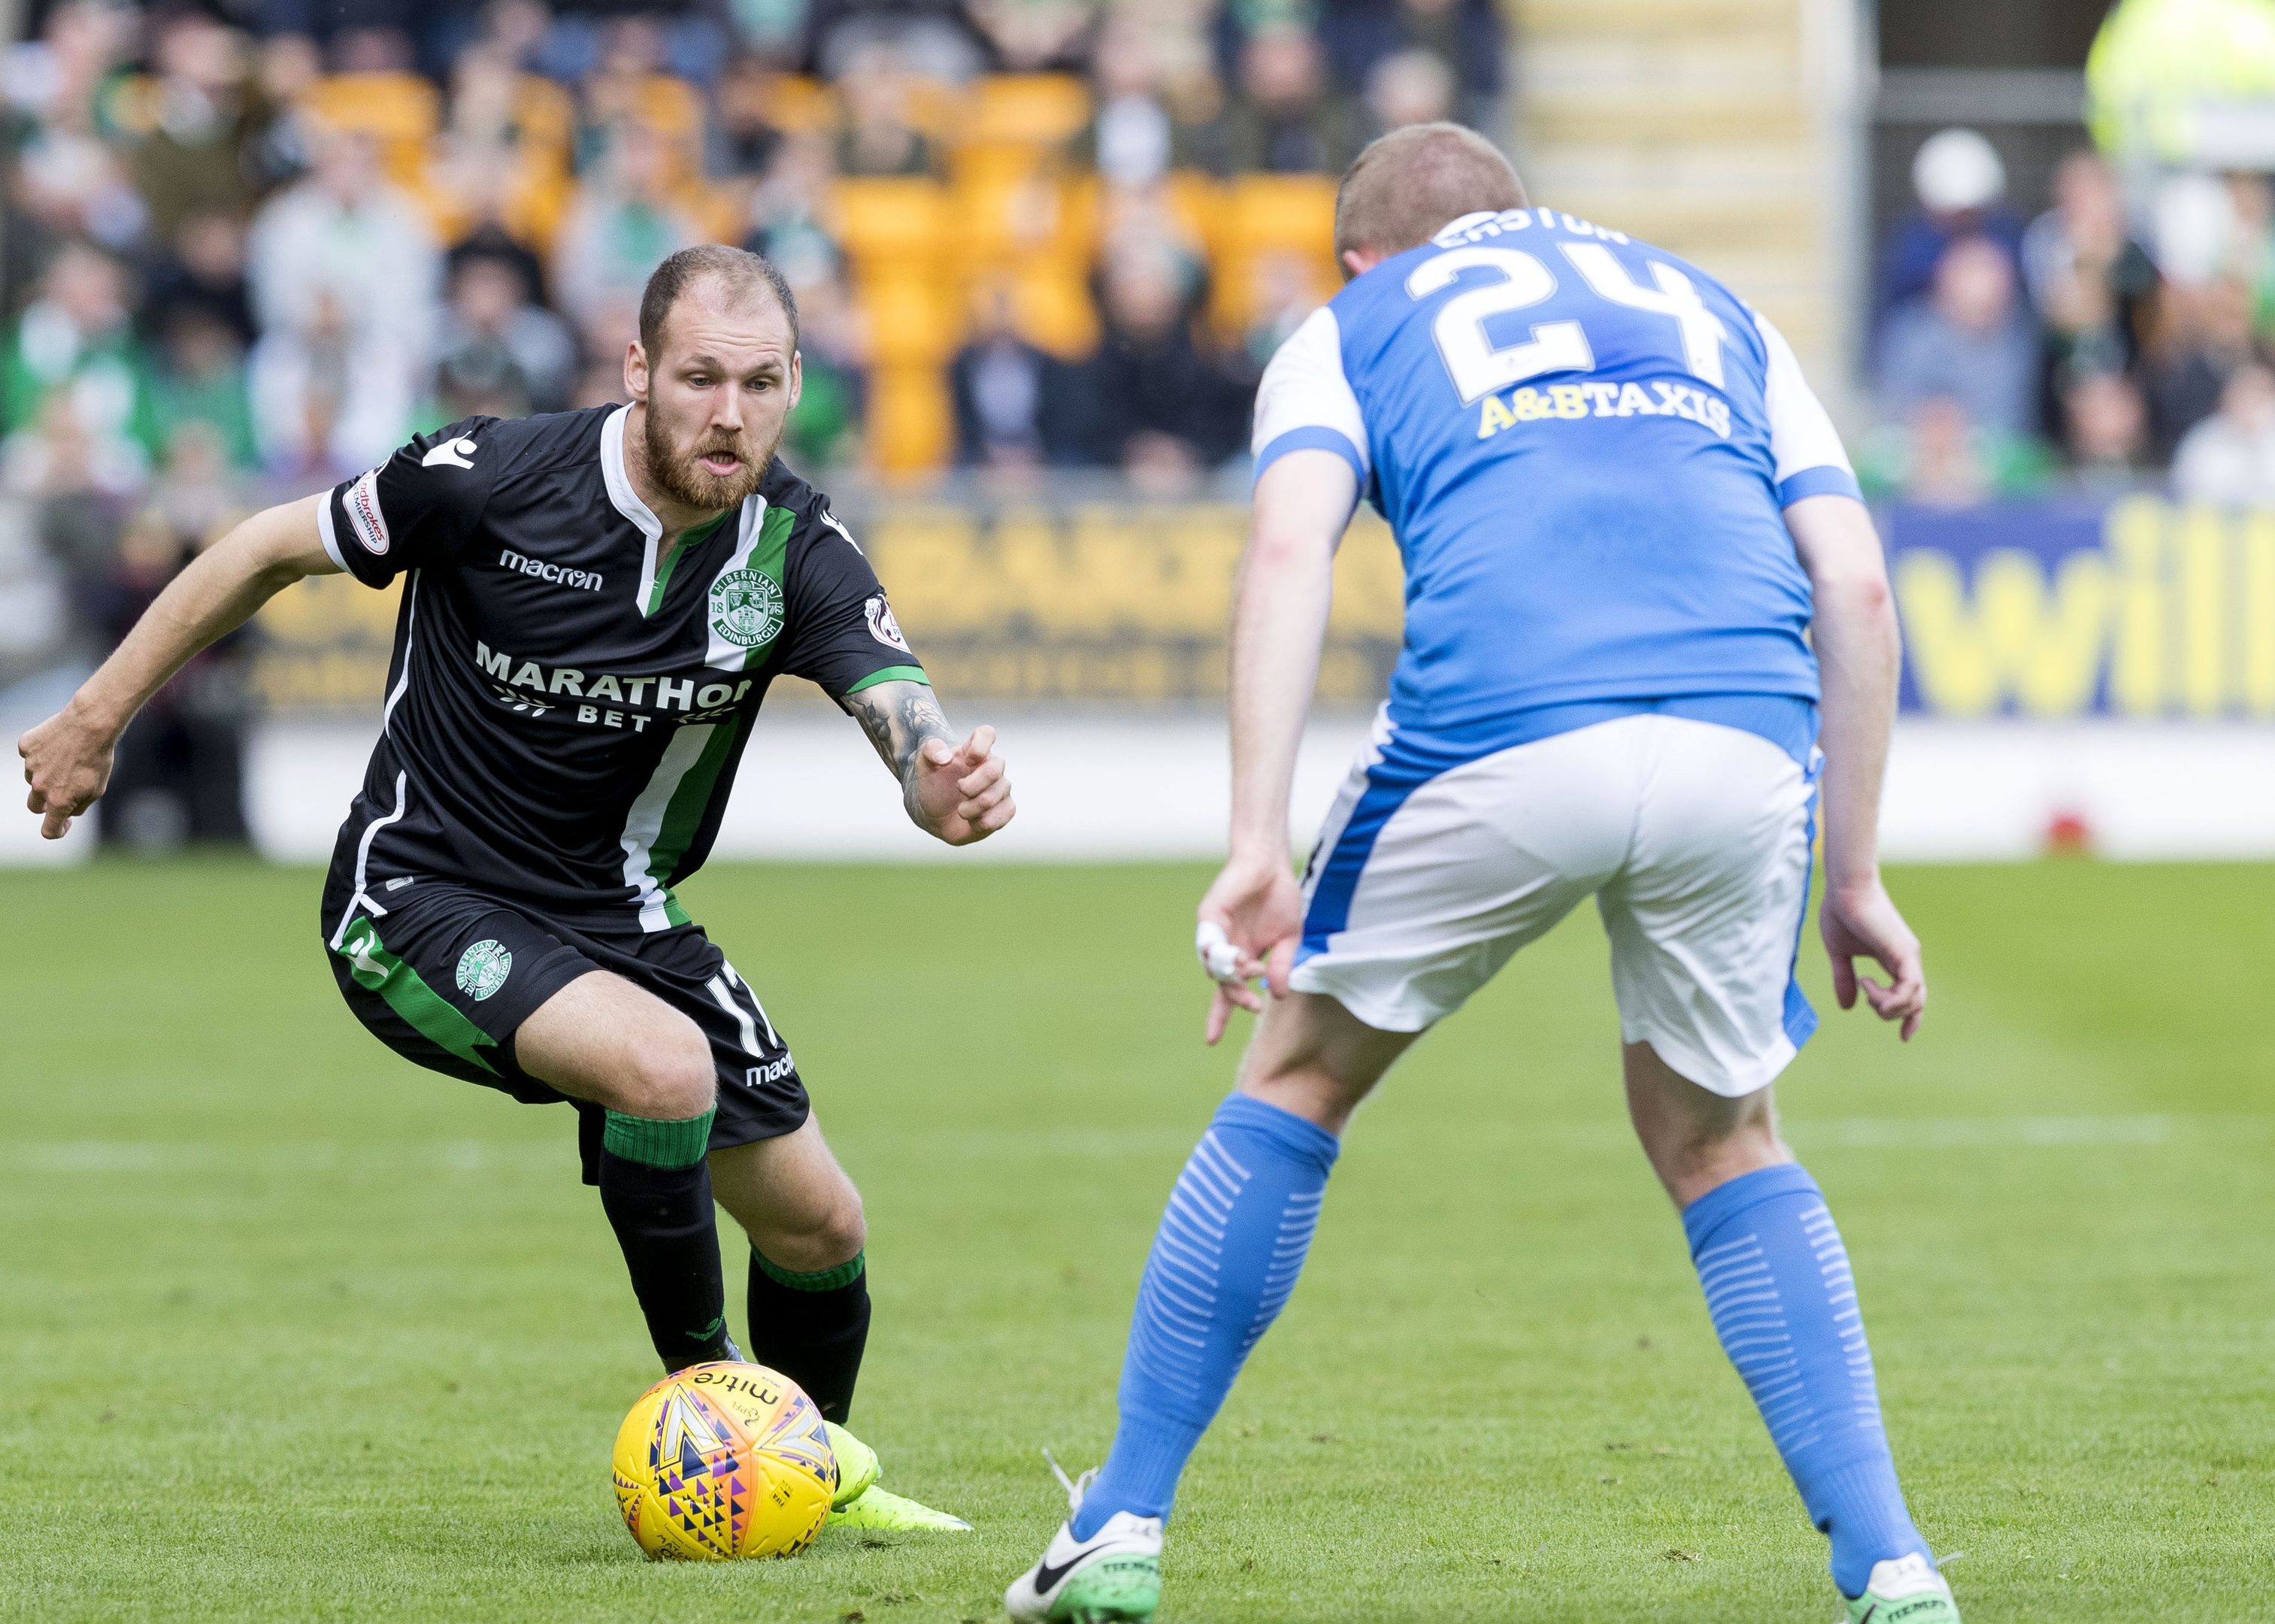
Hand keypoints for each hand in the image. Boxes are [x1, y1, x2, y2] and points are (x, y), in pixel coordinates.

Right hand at [19, 701, 118, 839]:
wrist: (91, 725)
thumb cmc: (98, 759)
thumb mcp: (96, 790)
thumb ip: (78, 806)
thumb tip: (66, 813)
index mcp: (59, 801)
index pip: (48, 830)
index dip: (57, 830)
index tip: (64, 823)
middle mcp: (40, 786)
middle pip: (34, 806)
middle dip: (46, 803)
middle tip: (62, 790)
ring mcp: (30, 766)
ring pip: (33, 777)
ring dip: (46, 774)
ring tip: (68, 758)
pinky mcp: (26, 747)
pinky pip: (30, 755)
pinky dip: (41, 753)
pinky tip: (58, 743)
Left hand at [911, 724, 1013, 845]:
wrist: (934, 816)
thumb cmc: (933, 785)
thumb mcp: (923, 765)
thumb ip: (930, 751)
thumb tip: (945, 757)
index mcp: (973, 750)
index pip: (987, 734)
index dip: (980, 746)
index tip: (966, 760)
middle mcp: (992, 766)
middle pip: (994, 770)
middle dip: (970, 787)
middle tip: (958, 790)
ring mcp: (1002, 788)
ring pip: (993, 798)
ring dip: (969, 809)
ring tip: (961, 810)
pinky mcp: (1006, 808)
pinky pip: (1003, 815)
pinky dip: (982, 822)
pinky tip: (973, 821)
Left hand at [1196, 850, 1302, 1044]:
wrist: (1271, 864)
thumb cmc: (1279, 900)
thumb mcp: (1289, 939)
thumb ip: (1282, 966)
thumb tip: (1276, 995)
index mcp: (1242, 957)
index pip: (1226, 993)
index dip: (1218, 1016)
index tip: (1210, 1042)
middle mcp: (1224, 949)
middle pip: (1220, 984)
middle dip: (1235, 998)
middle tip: (1252, 1005)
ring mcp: (1214, 933)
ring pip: (1213, 966)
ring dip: (1233, 976)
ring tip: (1254, 970)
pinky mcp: (1209, 916)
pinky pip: (1210, 942)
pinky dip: (1223, 954)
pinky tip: (1240, 957)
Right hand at [1820, 877, 1924, 1039]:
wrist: (1845, 888)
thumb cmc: (1841, 913)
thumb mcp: (1839, 954)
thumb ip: (1844, 980)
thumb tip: (1847, 1007)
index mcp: (1895, 959)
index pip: (1912, 996)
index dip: (1909, 1019)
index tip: (1904, 1038)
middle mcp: (1907, 960)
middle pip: (1916, 1003)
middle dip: (1893, 1014)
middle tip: (1866, 996)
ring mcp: (1908, 957)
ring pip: (1914, 1001)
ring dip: (1887, 1006)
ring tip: (1865, 988)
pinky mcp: (1904, 953)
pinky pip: (1909, 989)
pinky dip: (1890, 997)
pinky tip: (1867, 984)